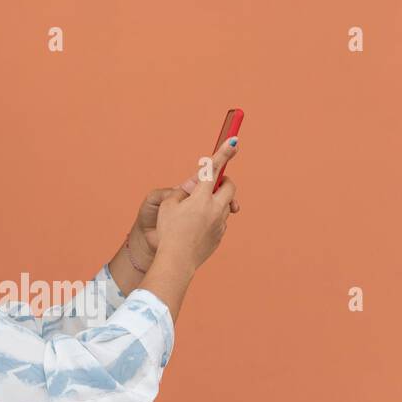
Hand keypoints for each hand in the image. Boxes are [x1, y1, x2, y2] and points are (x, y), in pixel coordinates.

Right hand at [154, 136, 240, 271]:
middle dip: (224, 181)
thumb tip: (193, 188)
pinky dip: (211, 219)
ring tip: (195, 214)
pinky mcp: (221, 235)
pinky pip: (220, 221)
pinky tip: (195, 229)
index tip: (234, 140)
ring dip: (215, 203)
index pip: (213, 170)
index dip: (224, 153)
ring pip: (225, 205)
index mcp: (201, 198)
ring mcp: (221, 223)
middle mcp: (216, 208)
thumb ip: (181, 193)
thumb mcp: (168, 206)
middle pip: (229, 187)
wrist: (177, 260)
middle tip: (212, 184)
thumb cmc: (168, 231)